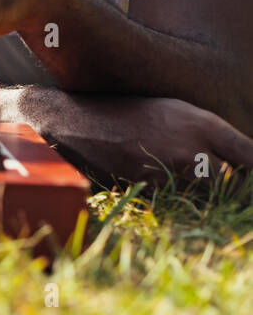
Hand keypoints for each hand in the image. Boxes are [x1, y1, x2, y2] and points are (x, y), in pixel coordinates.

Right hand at [11, 88, 252, 186]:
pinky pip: (177, 202)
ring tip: (185, 179)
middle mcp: (193, 150)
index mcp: (204, 125)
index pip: (252, 157)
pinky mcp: (152, 191)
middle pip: (235, 185)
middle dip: (232, 187)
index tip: (247, 176)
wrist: (79, 123)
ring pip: (207, 197)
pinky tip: (161, 182)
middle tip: (219, 182)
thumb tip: (244, 164)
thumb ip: (214, 135)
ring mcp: (171, 173)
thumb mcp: (177, 111)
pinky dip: (176, 199)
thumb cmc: (131, 113)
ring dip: (204, 195)